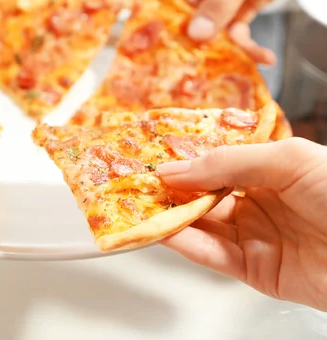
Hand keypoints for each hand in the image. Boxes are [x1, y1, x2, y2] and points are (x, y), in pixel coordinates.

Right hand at [156, 138, 326, 310]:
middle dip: (172, 188)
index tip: (155, 156)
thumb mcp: (289, 160)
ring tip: (139, 204)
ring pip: (202, 224)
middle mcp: (259, 201)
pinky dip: (184, 243)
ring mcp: (255, 236)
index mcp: (270, 169)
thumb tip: (177, 170)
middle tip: (137, 181)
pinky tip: (161, 229)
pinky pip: (211, 254)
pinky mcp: (253, 269)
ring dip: (170, 216)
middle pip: (204, 194)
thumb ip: (229, 162)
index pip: (217, 162)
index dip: (186, 159)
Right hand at [159, 0, 326, 64]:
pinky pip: (235, 32)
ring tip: (233, 65)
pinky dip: (246, 46)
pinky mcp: (240, 7)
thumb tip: (197, 33)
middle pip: (183, 17)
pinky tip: (260, 56)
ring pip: (210, 30)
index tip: (158, 46)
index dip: (158, 19)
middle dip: (189, 42)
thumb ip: (224, 0)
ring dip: (221, 49)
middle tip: (193, 66)